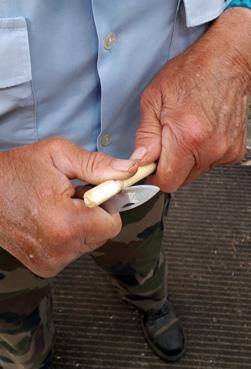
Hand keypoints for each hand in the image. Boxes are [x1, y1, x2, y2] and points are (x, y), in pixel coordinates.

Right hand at [0, 137, 137, 276]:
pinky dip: (70, 235)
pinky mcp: (46, 267)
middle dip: (94, 213)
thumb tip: (128, 171)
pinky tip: (52, 220)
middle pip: (102, 234)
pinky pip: (74, 250)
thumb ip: (97, 165)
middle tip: (71, 196)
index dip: (107, 204)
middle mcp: (60, 251)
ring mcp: (52, 262)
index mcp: (66, 224)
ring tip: (58, 206)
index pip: (113, 224)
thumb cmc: (17, 171)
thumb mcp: (58, 155)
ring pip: (90, 242)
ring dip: (82, 223)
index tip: (91, 190)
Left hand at [133, 8, 250, 191]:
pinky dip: (201, 155)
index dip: (155, 176)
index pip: (167, 181)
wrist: (226, 61)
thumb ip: (145, 136)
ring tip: (186, 133)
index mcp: (187, 137)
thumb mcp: (154, 100)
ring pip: (195, 173)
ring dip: (186, 160)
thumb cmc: (191, 74)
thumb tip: (139, 161)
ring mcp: (225, 151)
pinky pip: (210, 164)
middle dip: (169, 167)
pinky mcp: (234, 151)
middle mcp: (209, 148)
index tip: (151, 167)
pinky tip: (201, 134)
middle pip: (181, 180)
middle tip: (167, 142)